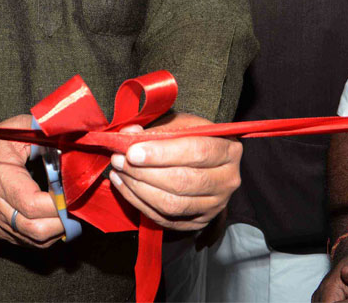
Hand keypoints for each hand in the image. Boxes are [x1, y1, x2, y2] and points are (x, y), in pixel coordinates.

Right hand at [0, 114, 64, 247]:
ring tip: (72, 214)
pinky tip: (57, 220)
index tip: (75, 194)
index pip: (31, 203)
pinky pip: (28, 241)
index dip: (57, 204)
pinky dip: (47, 235)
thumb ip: (46, 132)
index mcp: (0, 176)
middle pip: (34, 228)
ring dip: (58, 231)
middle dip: (63, 222)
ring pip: (33, 239)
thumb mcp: (20, 127)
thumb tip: (73, 139)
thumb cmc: (0, 142)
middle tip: (79, 208)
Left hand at [108, 112, 241, 230]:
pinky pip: (164, 218)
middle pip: (182, 181)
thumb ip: (156, 129)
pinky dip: (138, 202)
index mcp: (228, 150)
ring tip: (118, 171)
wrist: (206, 162)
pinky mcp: (198, 223)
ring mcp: (214, 206)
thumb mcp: (180, 124)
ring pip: (172, 204)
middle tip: (119, 160)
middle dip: (144, 172)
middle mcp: (227, 181)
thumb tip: (128, 133)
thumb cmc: (192, 138)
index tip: (133, 152)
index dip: (162, 153)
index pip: (196, 152)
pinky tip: (124, 185)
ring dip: (138, 188)